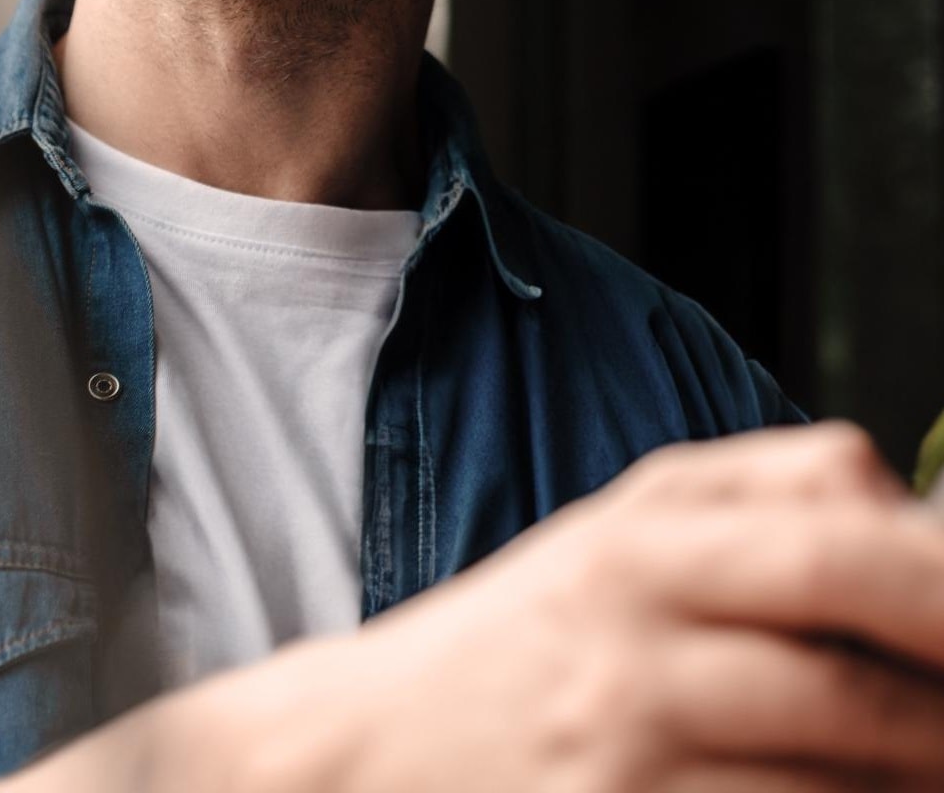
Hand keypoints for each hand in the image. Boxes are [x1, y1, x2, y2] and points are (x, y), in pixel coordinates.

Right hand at [0, 423, 943, 791]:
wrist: (375, 752)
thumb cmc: (525, 636)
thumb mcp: (623, 527)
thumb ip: (765, 498)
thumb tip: (914, 517)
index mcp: (640, 538)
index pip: (829, 536)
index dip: (942, 585)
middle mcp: (633, 641)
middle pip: (855, 683)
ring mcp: (629, 758)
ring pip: (838, 788)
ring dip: (916, 785)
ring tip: (926, 766)